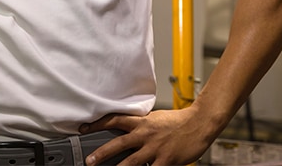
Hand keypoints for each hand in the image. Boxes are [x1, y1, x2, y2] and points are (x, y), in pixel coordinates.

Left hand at [80, 107, 212, 165]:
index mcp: (141, 122)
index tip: (84, 128)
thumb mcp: (154, 119)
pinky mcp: (166, 160)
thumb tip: (129, 132)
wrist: (198, 123)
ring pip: (132, 161)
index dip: (97, 124)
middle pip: (118, 143)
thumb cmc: (177, 121)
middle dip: (102, 153)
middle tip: (89, 160)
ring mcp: (155, 149)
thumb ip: (141, 126)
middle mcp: (144, 134)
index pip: (114, 120)